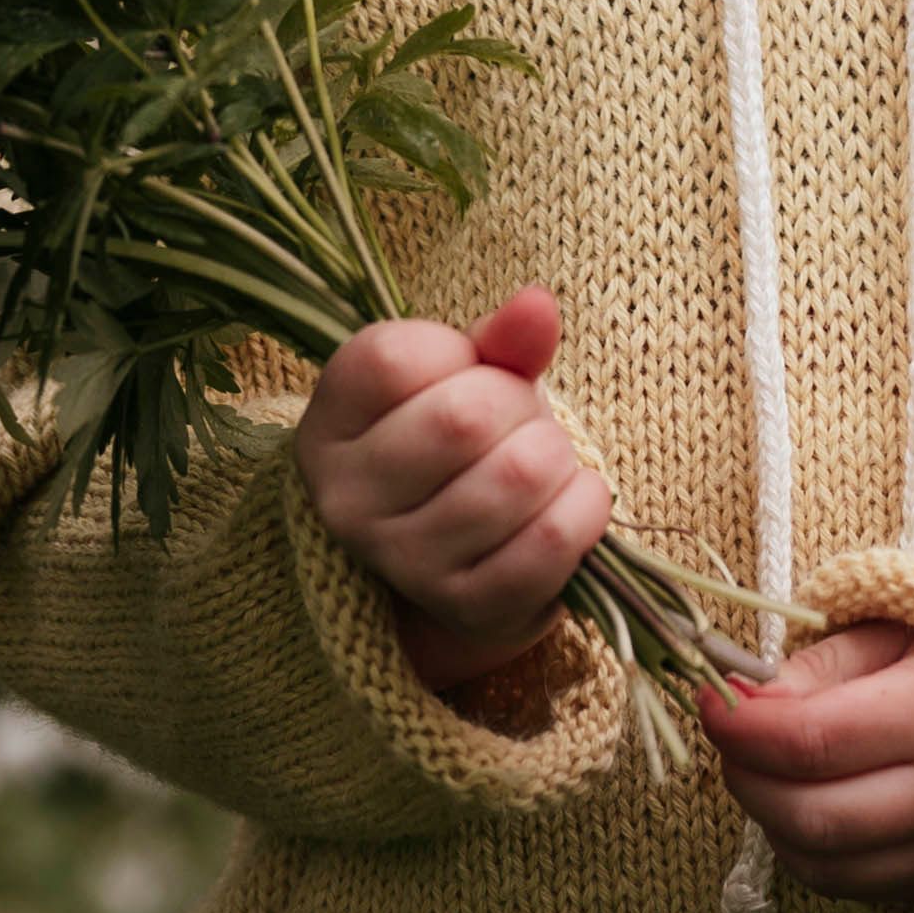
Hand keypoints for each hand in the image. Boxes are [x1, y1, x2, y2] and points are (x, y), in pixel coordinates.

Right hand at [296, 285, 616, 693]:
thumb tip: (537, 305)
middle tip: (519, 423)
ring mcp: (402, 562)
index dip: (458, 354)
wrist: (463, 555)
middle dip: (519, 405)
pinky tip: (570, 500)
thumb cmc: (459, 447)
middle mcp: (347, 499)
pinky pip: (552, 541)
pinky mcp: (466, 607)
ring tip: (541, 463)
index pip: (394, 361)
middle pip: (464, 417)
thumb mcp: (464, 379)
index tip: (467, 374)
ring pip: (518, 477)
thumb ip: (499, 339)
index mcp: (329, 427)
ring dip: (557, 458)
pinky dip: (584, 507)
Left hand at [701, 622, 913, 912]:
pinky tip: (801, 802)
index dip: (744, 728)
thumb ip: (819, 665)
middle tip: (727, 739)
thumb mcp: (899, 628)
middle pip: (812, 816)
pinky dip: (804, 851)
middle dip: (747, 778)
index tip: (709, 700)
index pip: (814, 741)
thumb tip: (744, 702)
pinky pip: (850, 887)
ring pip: (824, 866)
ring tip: (761, 767)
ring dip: (768, 820)